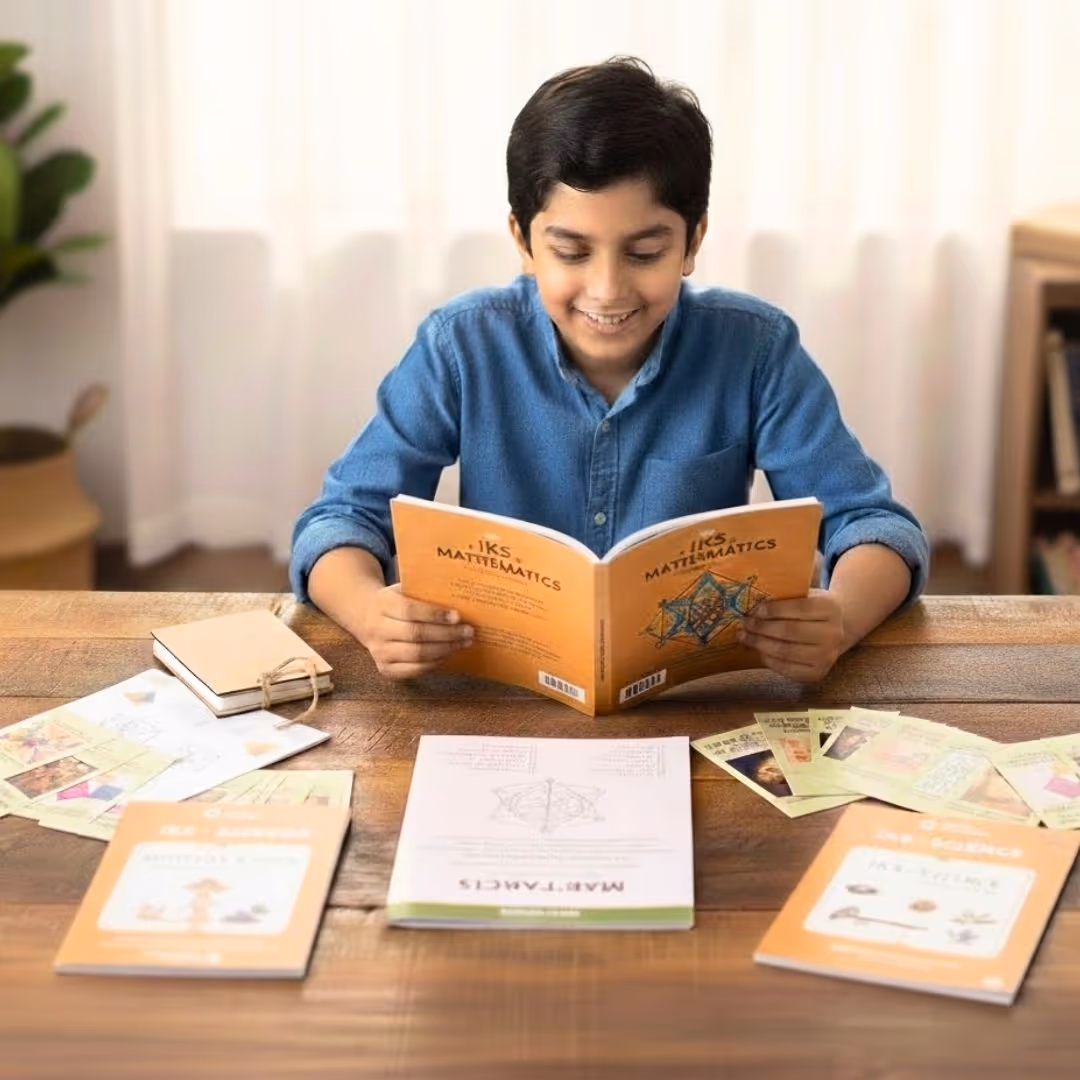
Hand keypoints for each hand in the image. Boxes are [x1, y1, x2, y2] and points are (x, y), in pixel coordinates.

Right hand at [357, 584, 473, 679]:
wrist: (368, 618)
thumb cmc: (397, 601)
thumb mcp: (405, 589)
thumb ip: (425, 591)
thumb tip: (458, 598)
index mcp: (382, 603)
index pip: (409, 610)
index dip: (435, 614)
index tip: (457, 616)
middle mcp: (376, 628)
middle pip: (415, 634)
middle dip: (446, 634)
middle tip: (468, 631)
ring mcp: (378, 651)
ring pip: (416, 654)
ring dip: (445, 649)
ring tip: (463, 643)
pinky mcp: (385, 669)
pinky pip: (414, 670)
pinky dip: (434, 663)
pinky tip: (447, 654)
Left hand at [735, 588, 845, 682]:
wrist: (836, 629)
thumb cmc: (812, 609)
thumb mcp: (805, 595)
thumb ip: (785, 597)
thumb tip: (751, 604)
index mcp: (831, 608)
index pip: (800, 608)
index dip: (774, 610)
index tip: (755, 610)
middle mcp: (834, 634)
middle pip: (791, 631)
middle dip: (762, 628)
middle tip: (744, 623)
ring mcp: (828, 656)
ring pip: (787, 652)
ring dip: (760, 644)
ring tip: (744, 636)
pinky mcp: (818, 673)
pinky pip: (787, 668)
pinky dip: (768, 659)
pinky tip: (757, 650)